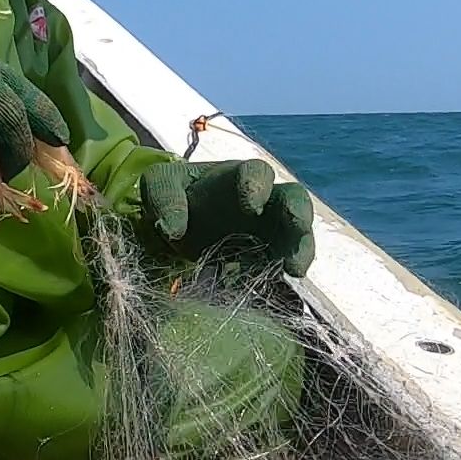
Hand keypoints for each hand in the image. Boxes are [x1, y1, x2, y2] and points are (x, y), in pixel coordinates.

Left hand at [139, 159, 315, 276]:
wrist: (182, 224)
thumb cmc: (177, 195)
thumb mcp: (161, 185)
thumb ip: (164, 198)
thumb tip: (172, 229)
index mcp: (238, 176)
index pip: (257, 172)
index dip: (258, 186)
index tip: (251, 206)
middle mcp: (264, 200)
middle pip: (294, 199)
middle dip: (298, 213)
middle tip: (297, 227)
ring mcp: (271, 230)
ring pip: (297, 235)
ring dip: (299, 249)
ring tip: (293, 268)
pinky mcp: (269, 257)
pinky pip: (281, 265)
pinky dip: (277, 276)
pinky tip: (266, 287)